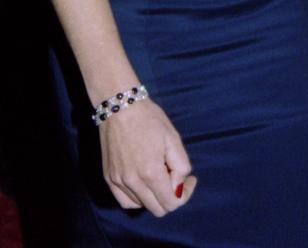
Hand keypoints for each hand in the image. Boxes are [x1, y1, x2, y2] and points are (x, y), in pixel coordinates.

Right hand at [100, 99, 196, 215]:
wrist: (120, 107)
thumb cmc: (149, 119)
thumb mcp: (173, 138)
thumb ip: (181, 166)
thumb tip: (179, 184)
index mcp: (151, 173)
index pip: (171, 203)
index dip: (185, 194)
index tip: (190, 179)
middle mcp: (132, 182)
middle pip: (157, 209)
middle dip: (172, 197)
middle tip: (176, 177)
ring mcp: (118, 181)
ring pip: (142, 206)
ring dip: (155, 196)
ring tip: (159, 175)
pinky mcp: (109, 178)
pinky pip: (125, 201)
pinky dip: (138, 199)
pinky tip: (144, 185)